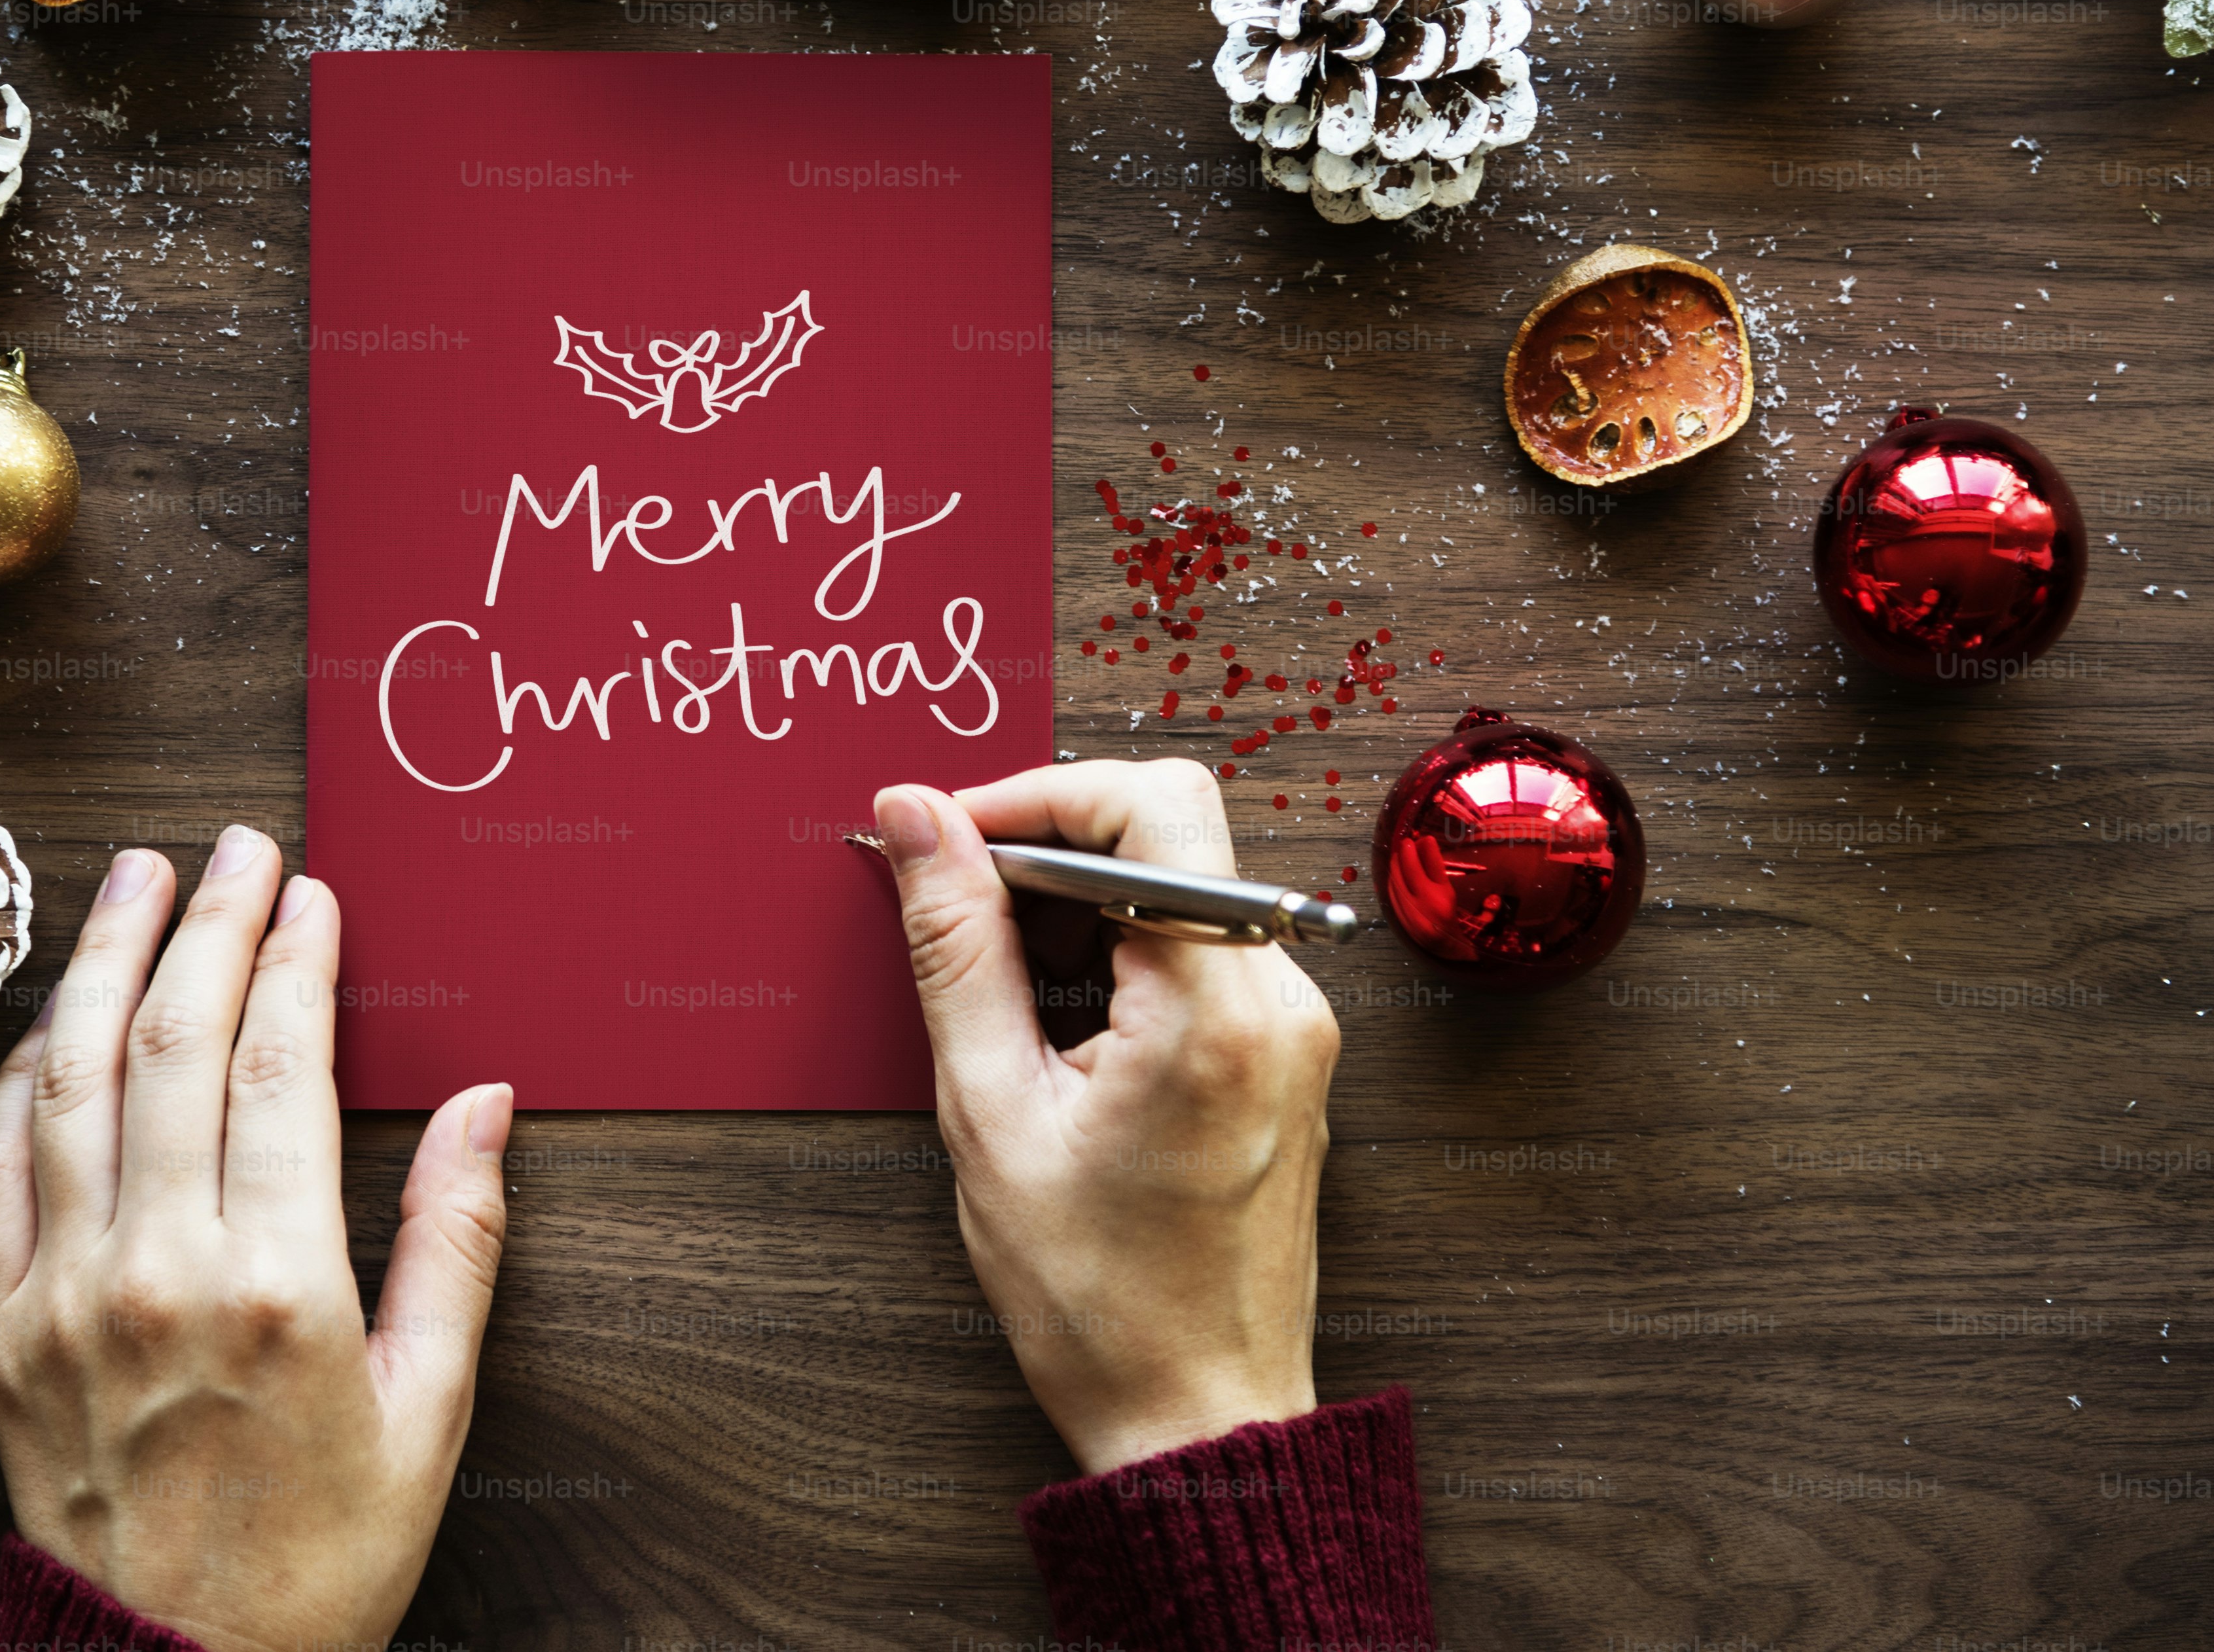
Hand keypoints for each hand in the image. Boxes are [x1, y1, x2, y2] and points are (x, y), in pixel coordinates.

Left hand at [0, 830, 513, 1651]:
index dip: (294, 958)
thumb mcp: (429, 1411)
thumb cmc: (319, 1558)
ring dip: (103, 961)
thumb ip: (457, 1243)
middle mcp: (157, 1269)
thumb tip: (485, 1103)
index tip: (310, 894)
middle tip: (233, 847)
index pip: (280, 1062)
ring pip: (70, 1079)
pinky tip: (49, 1021)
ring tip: (134, 878)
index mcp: (278, 1284)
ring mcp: (62, 1295)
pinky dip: (16, 1080)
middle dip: (207, 923)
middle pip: (173, 1042)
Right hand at [872, 762, 1337, 1473]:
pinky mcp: (1288, 1054)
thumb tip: (916, 820)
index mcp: (1216, 1009)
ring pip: (1181, 885)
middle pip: (1168, 831)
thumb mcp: (991, 1114)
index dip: (1033, 796)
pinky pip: (1202, 946)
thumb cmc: (1099, 1299)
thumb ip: (955, 949)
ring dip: (1078, 909)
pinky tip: (1059, 1034)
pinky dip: (1118, 956)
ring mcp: (1296, 1027)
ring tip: (1008, 1003)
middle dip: (1048, 847)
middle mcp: (1282, 1000)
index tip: (947, 838)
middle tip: (959, 915)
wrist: (1201, 1417)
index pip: (1147, 804)